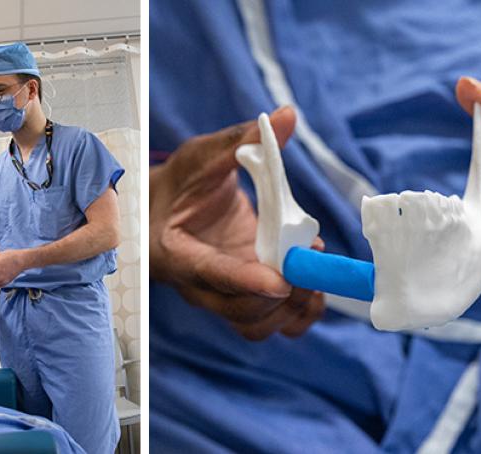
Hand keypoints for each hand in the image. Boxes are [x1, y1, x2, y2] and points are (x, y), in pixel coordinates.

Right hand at [150, 107, 324, 339]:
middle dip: (283, 292)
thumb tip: (286, 115)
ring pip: (256, 325)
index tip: (281, 280)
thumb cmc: (179, 184)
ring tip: (315, 272)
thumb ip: (241, 141)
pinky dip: (296, 315)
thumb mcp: (202, 156)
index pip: (212, 274)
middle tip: (310, 258)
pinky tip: (312, 285)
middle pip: (241, 310)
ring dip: (293, 309)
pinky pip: (269, 324)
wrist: (165, 212)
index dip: (247, 281)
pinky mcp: (241, 299)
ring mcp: (221, 296)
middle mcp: (198, 284)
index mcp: (177, 251)